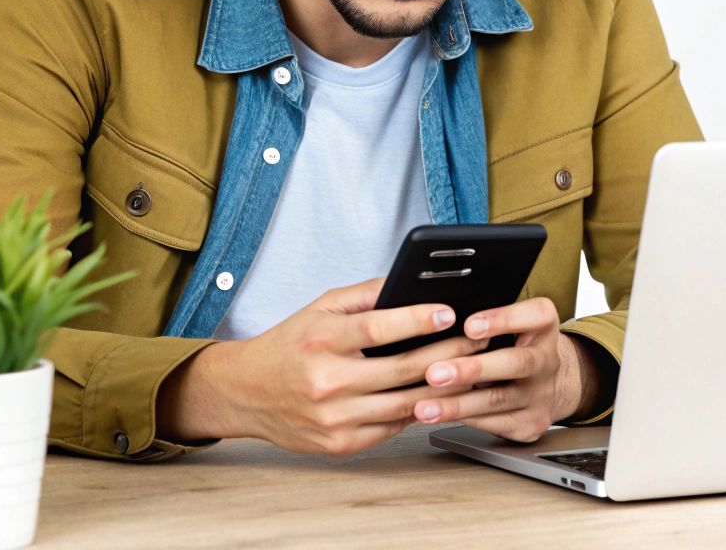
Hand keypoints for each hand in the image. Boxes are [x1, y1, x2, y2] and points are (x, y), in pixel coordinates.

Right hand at [157, 277, 488, 455]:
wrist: (244, 394)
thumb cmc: (289, 345)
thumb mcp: (320, 307)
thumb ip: (366, 295)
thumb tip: (411, 282)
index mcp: (322, 341)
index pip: (379, 329)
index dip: (418, 320)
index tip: (450, 313)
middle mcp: (327, 382)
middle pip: (403, 370)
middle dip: (449, 353)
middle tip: (481, 339)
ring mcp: (334, 418)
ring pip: (406, 404)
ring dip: (445, 386)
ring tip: (474, 368)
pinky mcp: (340, 444)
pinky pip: (393, 427)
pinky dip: (420, 410)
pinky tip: (443, 395)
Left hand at [410, 296, 597, 441]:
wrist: (546, 385)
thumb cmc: (515, 346)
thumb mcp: (511, 324)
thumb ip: (484, 320)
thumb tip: (436, 319)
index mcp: (544, 327)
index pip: (535, 315)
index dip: (502, 319)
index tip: (469, 325)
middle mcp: (547, 361)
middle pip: (517, 363)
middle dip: (473, 369)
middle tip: (436, 373)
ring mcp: (541, 395)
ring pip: (497, 400)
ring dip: (457, 404)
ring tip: (425, 407)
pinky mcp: (531, 424)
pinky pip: (494, 424)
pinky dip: (463, 420)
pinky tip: (440, 417)